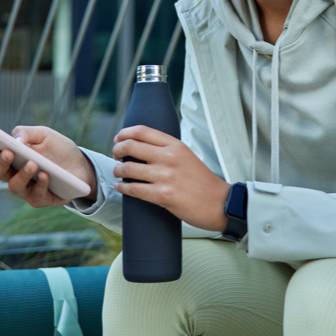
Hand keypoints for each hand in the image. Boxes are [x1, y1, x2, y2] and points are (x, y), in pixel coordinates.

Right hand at [0, 125, 97, 207]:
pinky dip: (40, 184)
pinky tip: (45, 175)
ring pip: (15, 186)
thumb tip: (14, 138)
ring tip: (33, 163)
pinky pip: (35, 194)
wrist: (82, 166)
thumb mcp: (45, 134)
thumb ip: (27, 132)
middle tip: (8, 152)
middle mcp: (14, 174)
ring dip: (22, 174)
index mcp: (10, 157)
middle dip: (1, 163)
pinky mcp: (40, 199)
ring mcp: (26, 189)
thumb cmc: (59, 149)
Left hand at [112, 125, 229, 232]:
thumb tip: (142, 147)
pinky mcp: (163, 195)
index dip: (125, 133)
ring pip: (128, 168)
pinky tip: (120, 187)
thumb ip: (167, 150)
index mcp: (175, 145)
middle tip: (115, 156)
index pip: (142, 131)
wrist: (219, 203)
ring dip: (117, 171)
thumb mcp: (187, 156)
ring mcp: (165, 176)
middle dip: (117, 150)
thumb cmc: (202, 182)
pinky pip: (133, 190)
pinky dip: (122, 188)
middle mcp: (169, 157)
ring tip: (118, 173)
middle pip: (130, 146)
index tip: (118, 139)